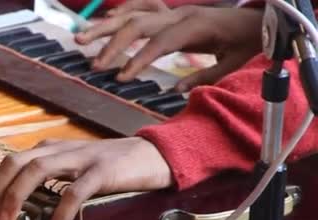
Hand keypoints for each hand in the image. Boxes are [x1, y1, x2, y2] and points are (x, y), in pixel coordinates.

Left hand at [0, 138, 172, 219]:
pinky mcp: (101, 172)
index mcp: (52, 148)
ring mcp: (81, 158)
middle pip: (16, 162)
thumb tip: (25, 198)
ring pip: (37, 171)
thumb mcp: (76, 164)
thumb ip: (53, 174)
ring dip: (18, 196)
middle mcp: (61, 149)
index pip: (12, 161)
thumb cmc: (113, 164)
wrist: (154, 155)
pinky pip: (73, 194)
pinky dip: (59, 217)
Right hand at [75, 0, 263, 90]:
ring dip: (104, 25)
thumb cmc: (248, 44)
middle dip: (111, 43)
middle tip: (93, 64)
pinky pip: (138, 7)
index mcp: (195, 27)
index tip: (120, 77)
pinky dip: (118, 14)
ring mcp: (172, 10)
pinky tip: (102, 23)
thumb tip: (175, 91)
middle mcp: (179, 14)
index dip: (138, 59)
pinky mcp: (169, 11)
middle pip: (137, 24)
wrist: (261, 19)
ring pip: (132, 13)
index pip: (159, 43)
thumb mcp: (232, 64)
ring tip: (80, 39)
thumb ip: (203, 77)